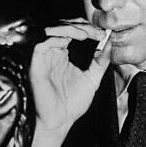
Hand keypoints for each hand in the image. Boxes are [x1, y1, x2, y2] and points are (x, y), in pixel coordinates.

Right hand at [28, 18, 111, 146]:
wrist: (60, 121)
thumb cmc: (72, 104)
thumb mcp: (92, 79)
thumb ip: (100, 61)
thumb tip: (110, 44)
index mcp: (63, 54)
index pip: (72, 31)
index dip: (87, 28)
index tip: (102, 33)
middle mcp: (52, 53)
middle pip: (62, 26)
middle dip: (79, 25)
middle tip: (95, 31)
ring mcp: (44, 58)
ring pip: (51, 31)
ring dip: (68, 28)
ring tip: (85, 33)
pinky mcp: (36, 65)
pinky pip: (41, 44)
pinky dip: (55, 38)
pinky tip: (69, 41)